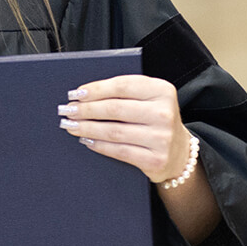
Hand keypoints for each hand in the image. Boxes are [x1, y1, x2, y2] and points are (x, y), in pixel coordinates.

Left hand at [57, 75, 191, 183]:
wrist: (180, 153)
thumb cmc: (155, 120)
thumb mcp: (149, 99)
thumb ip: (124, 92)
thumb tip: (83, 94)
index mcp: (162, 91)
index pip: (121, 86)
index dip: (94, 89)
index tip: (75, 93)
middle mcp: (164, 113)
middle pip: (114, 109)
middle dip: (85, 109)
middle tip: (67, 110)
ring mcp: (161, 138)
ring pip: (113, 131)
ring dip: (86, 127)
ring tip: (70, 125)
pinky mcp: (155, 160)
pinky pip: (119, 151)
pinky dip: (98, 145)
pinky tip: (86, 139)